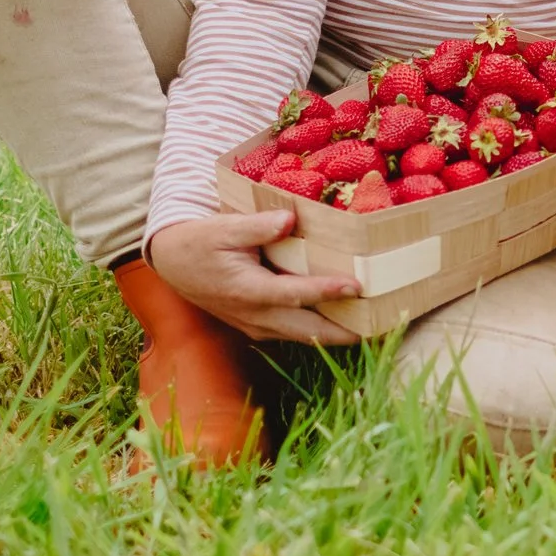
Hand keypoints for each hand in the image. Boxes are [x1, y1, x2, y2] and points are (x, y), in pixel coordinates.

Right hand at [147, 210, 362, 344]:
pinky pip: (295, 333)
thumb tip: (288, 219)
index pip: (293, 294)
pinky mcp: (259, 325)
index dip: (325, 291)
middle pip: (306, 330)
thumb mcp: (224, 227)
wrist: (175, 264)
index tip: (356, 286)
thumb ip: (257, 226)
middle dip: (343, 331)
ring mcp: (257, 324)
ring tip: (372, 329)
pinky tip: (344, 323)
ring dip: (335, 335)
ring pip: (303, 336)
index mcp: (247, 290)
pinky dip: (319, 331)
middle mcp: (255, 315)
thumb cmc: (202, 242)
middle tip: (380, 327)